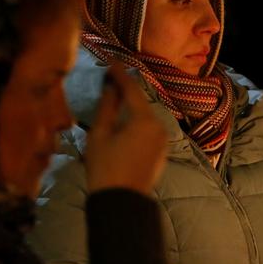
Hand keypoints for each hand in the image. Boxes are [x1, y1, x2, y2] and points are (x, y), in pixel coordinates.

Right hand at [84, 64, 166, 194]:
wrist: (122, 202)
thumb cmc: (105, 168)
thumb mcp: (99, 135)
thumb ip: (107, 107)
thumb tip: (111, 86)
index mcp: (144, 120)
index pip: (132, 89)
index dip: (120, 74)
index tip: (111, 61)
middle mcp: (159, 126)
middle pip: (140, 102)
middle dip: (127, 90)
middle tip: (112, 77)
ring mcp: (162, 140)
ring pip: (145, 116)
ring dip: (132, 107)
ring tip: (116, 98)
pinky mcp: (161, 152)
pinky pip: (148, 130)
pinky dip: (137, 122)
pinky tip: (125, 122)